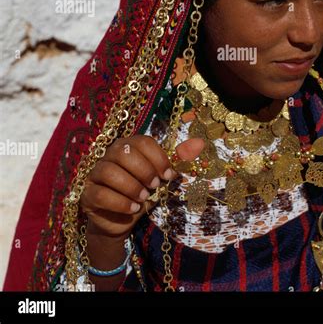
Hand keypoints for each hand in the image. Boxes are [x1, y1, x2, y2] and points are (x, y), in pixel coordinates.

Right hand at [80, 135, 204, 237]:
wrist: (119, 222)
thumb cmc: (140, 196)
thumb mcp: (157, 181)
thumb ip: (171, 164)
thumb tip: (196, 146)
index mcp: (127, 147)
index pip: (141, 141)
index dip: (157, 157)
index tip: (168, 175)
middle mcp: (108, 156)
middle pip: (123, 152)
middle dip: (144, 169)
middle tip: (155, 185)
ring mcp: (94, 174)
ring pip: (109, 171)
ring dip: (131, 185)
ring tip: (143, 198)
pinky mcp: (86, 194)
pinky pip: (100, 193)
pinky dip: (120, 202)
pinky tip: (133, 209)